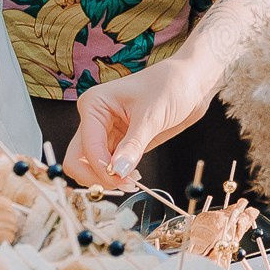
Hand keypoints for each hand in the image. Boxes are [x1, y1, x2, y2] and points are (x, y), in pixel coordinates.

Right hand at [67, 48, 224, 187]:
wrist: (191, 83)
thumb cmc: (171, 86)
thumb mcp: (152, 116)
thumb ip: (133, 146)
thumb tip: (117, 172)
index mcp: (94, 104)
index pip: (86, 147)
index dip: (101, 168)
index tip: (122, 180)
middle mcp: (94, 118)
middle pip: (77, 159)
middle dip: (96, 177)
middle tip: (122, 185)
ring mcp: (105, 132)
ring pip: (90, 165)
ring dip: (105, 179)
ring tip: (131, 181)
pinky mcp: (119, 142)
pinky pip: (107, 166)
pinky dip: (115, 176)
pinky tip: (133, 176)